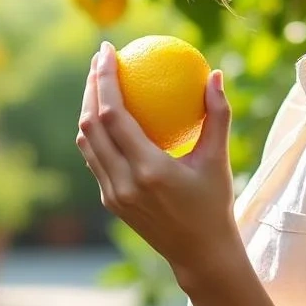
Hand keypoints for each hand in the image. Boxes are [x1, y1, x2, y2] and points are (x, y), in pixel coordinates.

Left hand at [75, 41, 240, 281]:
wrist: (199, 254)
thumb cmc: (214, 203)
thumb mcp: (218, 159)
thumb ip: (217, 115)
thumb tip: (214, 74)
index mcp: (149, 170)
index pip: (113, 116)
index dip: (104, 80)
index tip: (108, 51)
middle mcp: (124, 183)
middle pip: (91, 124)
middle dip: (91, 86)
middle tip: (101, 58)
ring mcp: (112, 194)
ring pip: (86, 142)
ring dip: (88, 108)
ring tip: (99, 81)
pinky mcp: (110, 201)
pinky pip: (95, 158)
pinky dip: (95, 133)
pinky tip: (107, 115)